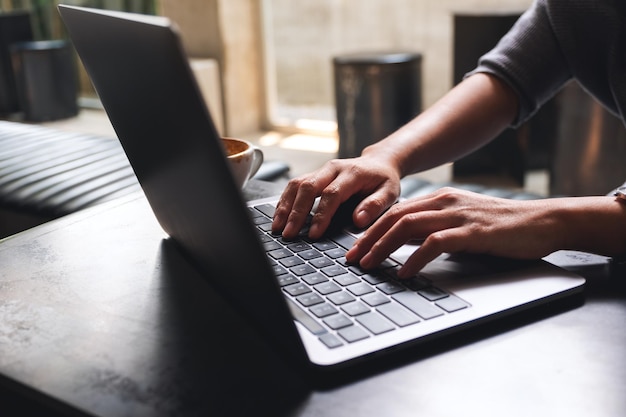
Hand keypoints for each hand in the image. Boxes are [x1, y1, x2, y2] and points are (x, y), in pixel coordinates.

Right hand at [272, 154, 401, 239]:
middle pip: (308, 187)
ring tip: (277, 227)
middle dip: (296, 212)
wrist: (379, 162)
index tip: (314, 234)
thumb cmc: (384, 180)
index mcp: (352, 173)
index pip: (332, 194)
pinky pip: (295, 185)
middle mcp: (333, 169)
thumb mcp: (390, 193)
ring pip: (297, 184)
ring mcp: (321, 170)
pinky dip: (285, 201)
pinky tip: (279, 217)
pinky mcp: (314, 175)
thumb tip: (359, 220)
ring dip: (285, 206)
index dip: (321, 215)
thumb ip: (376, 205)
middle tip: (289, 233)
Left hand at [346, 187, 566, 277]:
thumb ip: (435, 227)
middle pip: (394, 218)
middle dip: (367, 239)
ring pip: (407, 227)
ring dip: (382, 247)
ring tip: (367, 265)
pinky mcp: (472, 232)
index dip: (371, 230)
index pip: (395, 212)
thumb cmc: (502, 226)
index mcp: (440, 199)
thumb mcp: (462, 222)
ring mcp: (457, 215)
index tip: (355, 247)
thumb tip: (407, 243)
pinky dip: (414, 259)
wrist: (542, 221)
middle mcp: (444, 203)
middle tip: (350, 258)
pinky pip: (434, 244)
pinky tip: (403, 273)